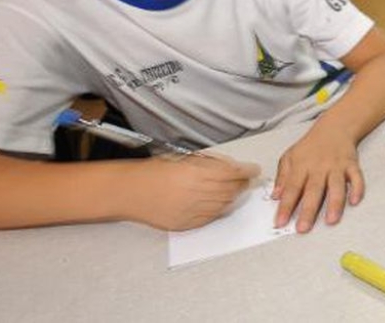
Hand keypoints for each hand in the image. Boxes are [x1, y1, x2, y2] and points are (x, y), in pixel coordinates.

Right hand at [125, 155, 258, 230]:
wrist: (130, 192)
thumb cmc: (153, 172)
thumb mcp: (183, 159)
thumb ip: (208, 163)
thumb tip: (230, 167)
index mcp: (196, 173)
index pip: (232, 173)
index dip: (247, 171)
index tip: (254, 170)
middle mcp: (196, 193)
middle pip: (231, 190)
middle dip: (242, 184)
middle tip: (246, 180)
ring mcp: (191, 210)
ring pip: (224, 204)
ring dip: (233, 197)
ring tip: (234, 190)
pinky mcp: (186, 223)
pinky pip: (211, 217)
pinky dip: (220, 209)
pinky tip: (220, 203)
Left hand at [273, 123, 363, 232]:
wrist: (334, 127)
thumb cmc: (310, 145)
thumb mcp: (290, 156)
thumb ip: (283, 177)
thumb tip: (276, 196)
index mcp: (302, 165)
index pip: (292, 188)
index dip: (286, 206)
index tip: (280, 222)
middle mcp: (320, 167)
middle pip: (313, 191)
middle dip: (308, 211)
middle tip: (302, 228)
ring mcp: (337, 166)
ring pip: (336, 186)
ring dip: (334, 203)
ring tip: (330, 221)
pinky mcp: (352, 165)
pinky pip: (356, 177)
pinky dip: (357, 189)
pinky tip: (354, 201)